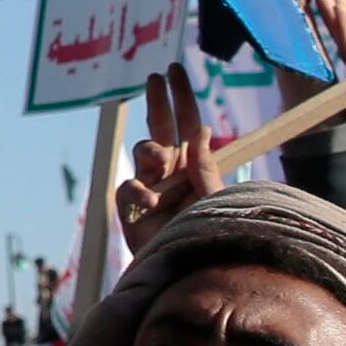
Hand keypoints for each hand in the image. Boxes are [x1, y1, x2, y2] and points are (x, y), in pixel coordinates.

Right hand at [114, 65, 221, 249]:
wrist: (184, 276)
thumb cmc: (209, 240)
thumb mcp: (215, 201)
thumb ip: (205, 168)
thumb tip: (200, 132)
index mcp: (195, 168)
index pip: (188, 125)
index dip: (181, 97)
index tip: (174, 69)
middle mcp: (173, 174)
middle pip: (161, 128)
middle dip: (158, 101)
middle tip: (156, 77)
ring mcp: (150, 189)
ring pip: (143, 151)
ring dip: (152, 151)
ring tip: (162, 165)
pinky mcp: (130, 210)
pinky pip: (129, 186)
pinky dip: (140, 190)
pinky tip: (151, 203)